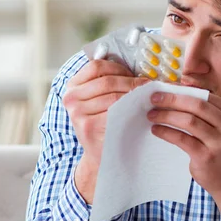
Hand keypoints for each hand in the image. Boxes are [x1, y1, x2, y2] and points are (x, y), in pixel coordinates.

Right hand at [63, 59, 148, 202]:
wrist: (101, 154)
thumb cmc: (105, 124)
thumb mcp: (100, 101)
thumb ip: (108, 83)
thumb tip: (135, 65)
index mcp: (72, 87)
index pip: (96, 66)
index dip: (119, 67)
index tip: (135, 74)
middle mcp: (70, 98)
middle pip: (107, 80)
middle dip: (132, 82)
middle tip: (149, 86)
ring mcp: (76, 113)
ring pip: (113, 96)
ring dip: (134, 95)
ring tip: (148, 97)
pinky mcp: (87, 126)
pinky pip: (115, 112)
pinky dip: (130, 109)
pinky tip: (141, 110)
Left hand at [147, 91, 220, 220]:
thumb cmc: (218, 148)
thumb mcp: (218, 126)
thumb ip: (203, 111)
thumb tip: (173, 93)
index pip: (204, 96)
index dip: (182, 91)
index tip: (163, 88)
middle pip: (196, 105)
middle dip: (172, 100)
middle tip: (153, 98)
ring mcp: (218, 142)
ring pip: (189, 121)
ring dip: (166, 116)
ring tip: (151, 115)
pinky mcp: (206, 156)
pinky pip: (182, 139)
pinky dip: (166, 132)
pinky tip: (156, 129)